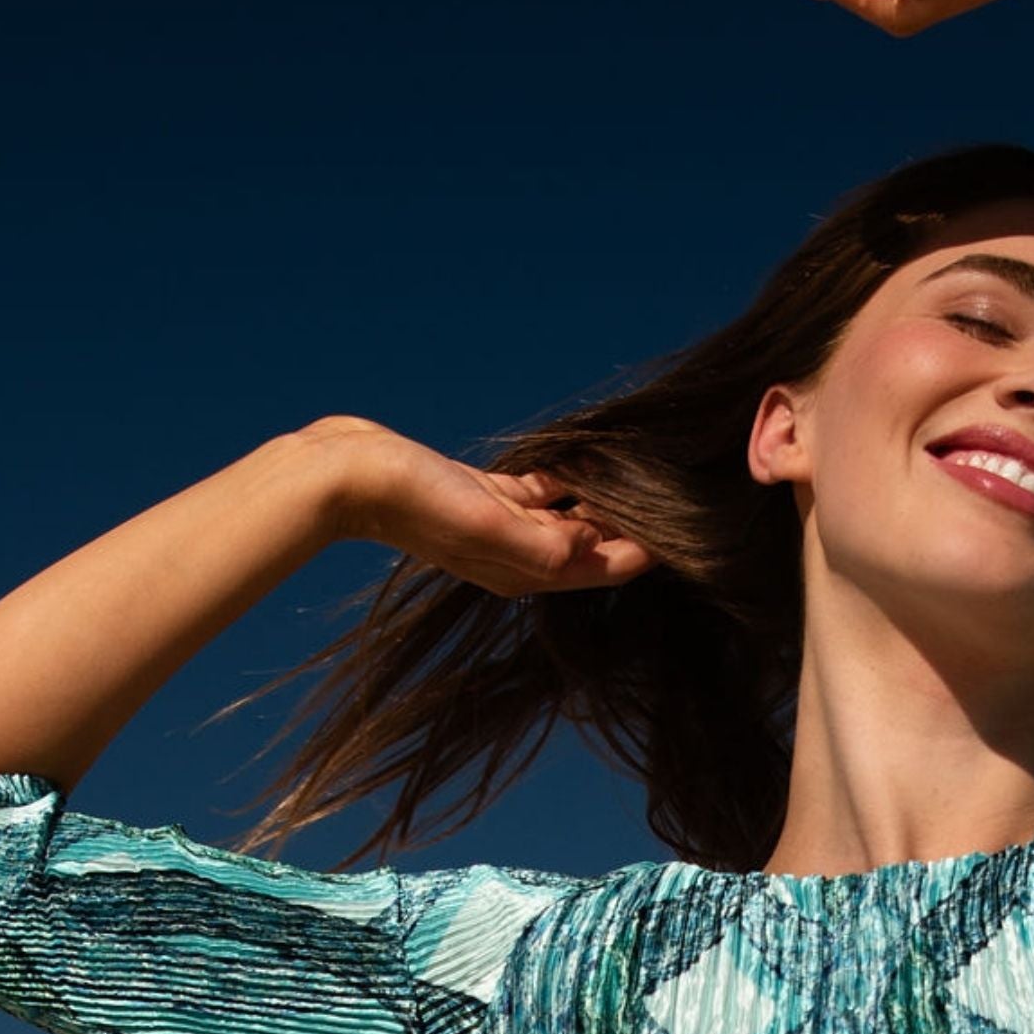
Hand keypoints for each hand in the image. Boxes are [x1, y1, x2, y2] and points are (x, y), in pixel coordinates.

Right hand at [304, 417, 656, 593]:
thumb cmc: (416, 502)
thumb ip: (546, 545)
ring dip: (604, 502)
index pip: (602, 567)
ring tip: (642, 479)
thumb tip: (594, 544)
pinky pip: (541, 491)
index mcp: (524, 571)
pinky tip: (588, 462)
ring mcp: (501, 524)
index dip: (645, 551)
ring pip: (570, 516)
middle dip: (632, 529)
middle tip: (676, 499)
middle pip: (594, 545)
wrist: (348, 476)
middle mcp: (518, 554)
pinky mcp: (485, 494)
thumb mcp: (489, 526)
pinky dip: (568, 480)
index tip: (685, 530)